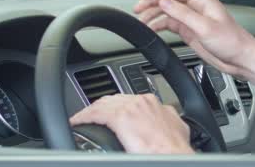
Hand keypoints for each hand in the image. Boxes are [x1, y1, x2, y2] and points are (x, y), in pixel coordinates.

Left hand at [69, 94, 193, 153]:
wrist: (174, 155)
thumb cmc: (175, 148)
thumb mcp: (176, 128)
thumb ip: (167, 119)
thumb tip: (165, 122)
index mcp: (152, 103)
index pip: (126, 100)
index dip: (114, 107)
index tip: (108, 114)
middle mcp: (141, 101)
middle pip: (112, 100)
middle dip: (100, 108)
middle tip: (90, 118)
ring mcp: (130, 107)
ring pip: (102, 104)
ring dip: (91, 112)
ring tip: (82, 120)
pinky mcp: (120, 117)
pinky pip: (95, 114)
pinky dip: (84, 117)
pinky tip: (78, 122)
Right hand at [133, 0, 254, 95]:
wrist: (240, 58)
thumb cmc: (231, 41)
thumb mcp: (204, 27)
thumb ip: (182, 13)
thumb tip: (164, 1)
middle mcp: (196, 5)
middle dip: (150, 2)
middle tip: (136, 8)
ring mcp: (192, 17)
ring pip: (167, 11)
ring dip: (153, 14)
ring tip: (141, 20)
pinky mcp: (190, 29)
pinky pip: (170, 23)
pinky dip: (159, 24)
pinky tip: (151, 29)